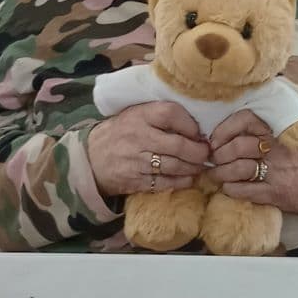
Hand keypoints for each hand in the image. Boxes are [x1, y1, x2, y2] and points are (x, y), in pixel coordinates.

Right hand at [87, 102, 208, 197]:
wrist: (89, 157)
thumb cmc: (122, 133)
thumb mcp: (137, 115)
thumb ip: (162, 115)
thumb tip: (197, 126)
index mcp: (140, 116)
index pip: (172, 114)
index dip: (190, 124)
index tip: (200, 132)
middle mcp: (138, 137)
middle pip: (177, 145)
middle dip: (198, 151)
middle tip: (207, 153)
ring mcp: (135, 161)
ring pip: (173, 166)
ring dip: (193, 168)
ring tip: (201, 166)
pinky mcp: (134, 181)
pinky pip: (164, 183)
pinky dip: (180, 182)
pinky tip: (188, 178)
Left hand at [207, 110, 297, 220]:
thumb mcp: (293, 141)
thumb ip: (268, 135)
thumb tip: (235, 133)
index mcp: (281, 134)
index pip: (248, 120)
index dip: (226, 128)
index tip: (216, 138)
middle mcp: (278, 150)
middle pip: (237, 146)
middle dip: (219, 154)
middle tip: (215, 159)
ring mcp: (276, 172)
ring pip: (236, 169)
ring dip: (220, 173)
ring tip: (217, 174)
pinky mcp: (275, 193)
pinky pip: (243, 190)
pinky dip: (230, 189)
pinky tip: (229, 187)